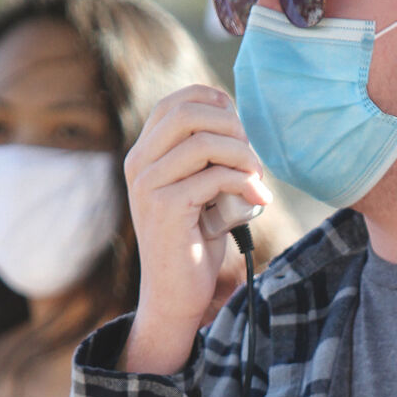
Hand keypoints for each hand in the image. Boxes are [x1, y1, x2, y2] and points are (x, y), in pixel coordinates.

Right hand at [122, 85, 271, 373]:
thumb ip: (207, 158)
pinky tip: (258, 200)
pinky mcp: (166, 208)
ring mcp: (148, 185)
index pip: (175, 103)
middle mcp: (138, 164)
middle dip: (231, 127)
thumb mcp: (199, 190)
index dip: (213, 102)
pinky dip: (244, 184)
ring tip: (257, 179)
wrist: (175, 294)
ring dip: (243, 157)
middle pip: (188, 114)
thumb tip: (237, 122)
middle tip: (251, 156)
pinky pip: (214, 178)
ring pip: (204, 143)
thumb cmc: (194, 242)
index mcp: (143, 155)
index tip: (240, 127)